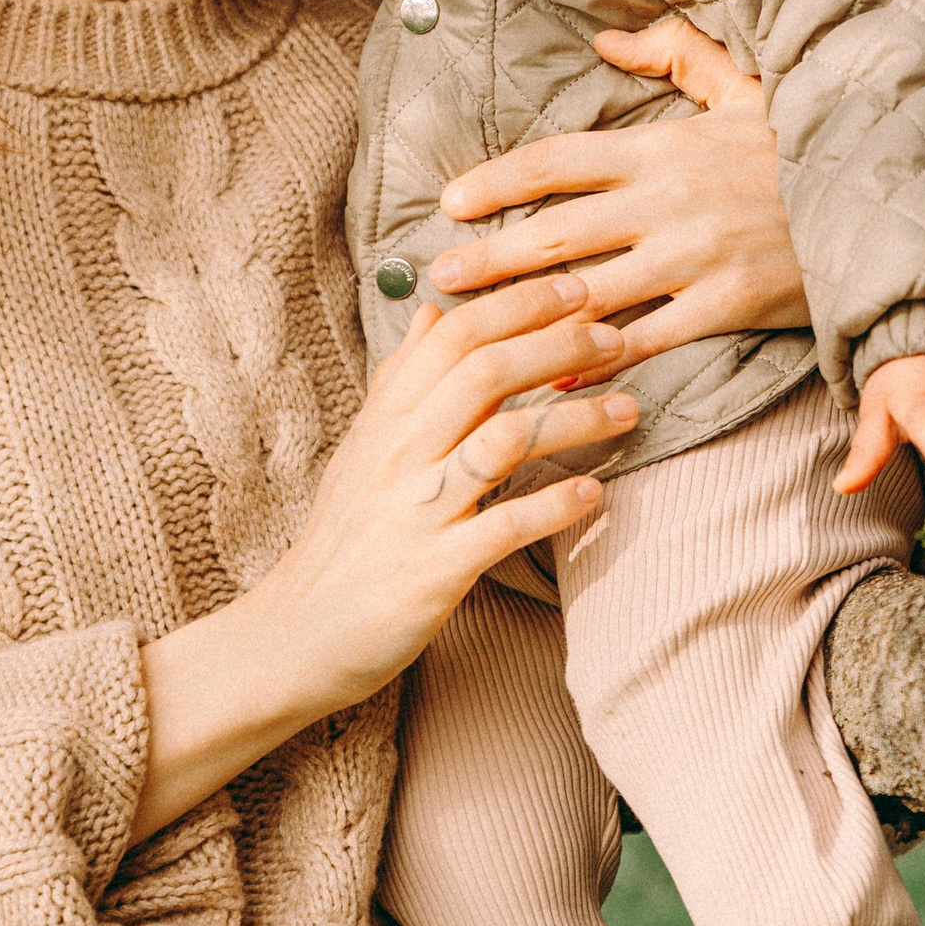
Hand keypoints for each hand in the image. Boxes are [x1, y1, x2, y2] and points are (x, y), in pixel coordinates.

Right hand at [134, 273, 638, 835]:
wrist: (296, 635)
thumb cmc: (343, 541)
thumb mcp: (361, 449)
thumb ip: (401, 380)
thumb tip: (431, 311)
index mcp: (384, 420)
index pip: (452, 334)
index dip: (519, 304)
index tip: (577, 290)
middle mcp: (396, 454)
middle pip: (483, 372)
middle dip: (558, 345)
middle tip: (617, 340)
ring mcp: (414, 511)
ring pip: (501, 440)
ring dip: (573, 419)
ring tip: (628, 410)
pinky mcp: (432, 571)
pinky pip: (501, 528)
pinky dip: (553, 506)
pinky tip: (594, 493)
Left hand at [425, 12, 807, 365]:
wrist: (881, 196)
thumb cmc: (804, 145)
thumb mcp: (742, 86)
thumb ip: (675, 54)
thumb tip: (605, 43)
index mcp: (661, 147)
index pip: (558, 161)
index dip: (498, 180)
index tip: (452, 201)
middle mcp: (666, 202)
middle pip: (556, 232)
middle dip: (490, 255)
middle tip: (437, 275)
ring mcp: (693, 257)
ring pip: (588, 290)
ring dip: (523, 312)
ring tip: (472, 330)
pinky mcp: (724, 305)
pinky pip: (646, 340)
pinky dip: (595, 361)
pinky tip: (552, 379)